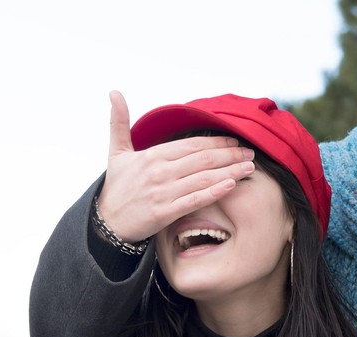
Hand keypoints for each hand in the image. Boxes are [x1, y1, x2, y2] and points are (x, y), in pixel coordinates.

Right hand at [97, 90, 255, 242]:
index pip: (191, 144)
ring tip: (249, 168)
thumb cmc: (116, 187)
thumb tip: (114, 92)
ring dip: (229, 171)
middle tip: (250, 152)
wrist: (106, 223)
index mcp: (152, 156)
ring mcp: (163, 193)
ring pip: (203, 178)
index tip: (235, 140)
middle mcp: (159, 172)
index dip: (215, 141)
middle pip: (202, 159)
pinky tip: (231, 186)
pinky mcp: (164, 213)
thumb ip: (119, 122)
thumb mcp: (116, 152)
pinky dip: (214, 192)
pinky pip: (195, 200)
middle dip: (229, 154)